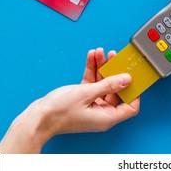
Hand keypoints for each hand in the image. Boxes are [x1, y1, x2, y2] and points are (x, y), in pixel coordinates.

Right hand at [0, 48, 139, 152]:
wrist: (36, 118)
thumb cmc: (59, 112)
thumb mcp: (87, 93)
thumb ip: (108, 85)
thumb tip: (126, 79)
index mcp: (108, 117)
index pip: (131, 107)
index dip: (134, 92)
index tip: (134, 77)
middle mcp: (102, 113)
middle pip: (116, 90)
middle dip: (114, 72)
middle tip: (114, 57)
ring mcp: (92, 106)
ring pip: (102, 84)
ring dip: (101, 67)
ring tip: (100, 52)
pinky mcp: (82, 99)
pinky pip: (91, 83)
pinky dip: (91, 71)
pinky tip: (91, 57)